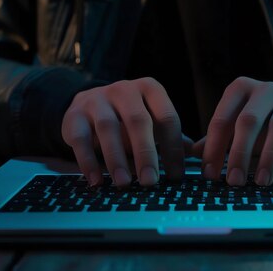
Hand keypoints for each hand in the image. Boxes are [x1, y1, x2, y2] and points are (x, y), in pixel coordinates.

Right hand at [61, 77, 193, 186]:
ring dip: (117, 158)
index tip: (176, 176)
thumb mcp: (152, 119)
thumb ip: (172, 135)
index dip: (173, 148)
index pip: (167, 117)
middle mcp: (123, 89)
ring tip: (124, 183)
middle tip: (150, 181)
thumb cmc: (128, 117)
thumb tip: (198, 154)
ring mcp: (97, 99)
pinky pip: (80, 138)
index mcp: (149, 89)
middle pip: (137, 120)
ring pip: (108, 127)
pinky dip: (88, 161)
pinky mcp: (74, 114)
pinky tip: (96, 181)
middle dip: (146, 153)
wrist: (86, 103)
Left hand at [199, 76, 272, 185]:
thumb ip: (218, 137)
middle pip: (249, 121)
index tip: (210, 174)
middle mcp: (267, 90)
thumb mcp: (239, 123)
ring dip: (268, 158)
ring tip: (260, 182)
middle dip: (239, 153)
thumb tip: (193, 154)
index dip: (214, 148)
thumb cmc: (265, 119)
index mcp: (241, 89)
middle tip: (233, 181)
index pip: (222, 119)